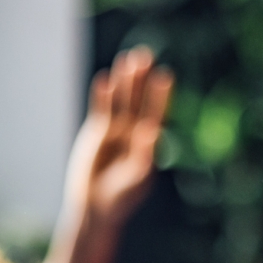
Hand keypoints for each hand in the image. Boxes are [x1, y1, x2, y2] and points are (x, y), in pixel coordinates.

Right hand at [65, 48, 171, 227]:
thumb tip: (153, 132)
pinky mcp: (97, 134)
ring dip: (124, 82)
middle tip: (145, 55)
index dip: (160, 96)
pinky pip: (101, 111)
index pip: (156, 114)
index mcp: (147, 144)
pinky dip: (103, 97)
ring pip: (120, 102)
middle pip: (138, 101)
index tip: (166, 76)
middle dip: (141, 80)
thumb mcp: (136, 180)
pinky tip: (106, 80)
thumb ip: (145, 157)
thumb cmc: (121, 198)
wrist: (96, 208)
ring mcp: (115, 132)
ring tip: (127, 60)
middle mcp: (133, 134)